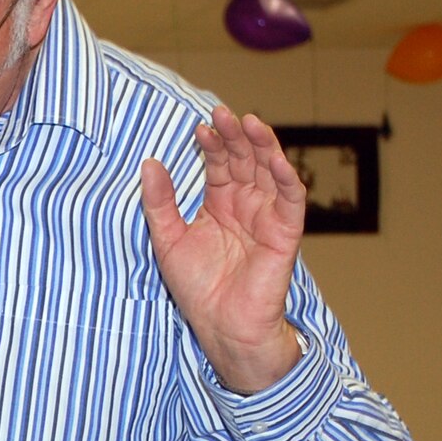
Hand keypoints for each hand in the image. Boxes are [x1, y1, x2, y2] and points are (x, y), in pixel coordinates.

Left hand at [139, 106, 306, 394]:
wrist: (221, 327)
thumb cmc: (197, 288)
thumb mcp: (167, 240)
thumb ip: (159, 202)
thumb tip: (149, 163)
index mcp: (219, 204)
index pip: (218, 164)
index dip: (211, 144)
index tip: (198, 128)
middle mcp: (245, 204)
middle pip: (244, 160)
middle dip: (234, 136)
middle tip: (221, 113)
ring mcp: (267, 215)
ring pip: (270, 170)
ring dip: (262, 145)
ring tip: (248, 122)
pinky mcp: (285, 232)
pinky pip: (291, 199)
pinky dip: (286, 176)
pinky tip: (275, 158)